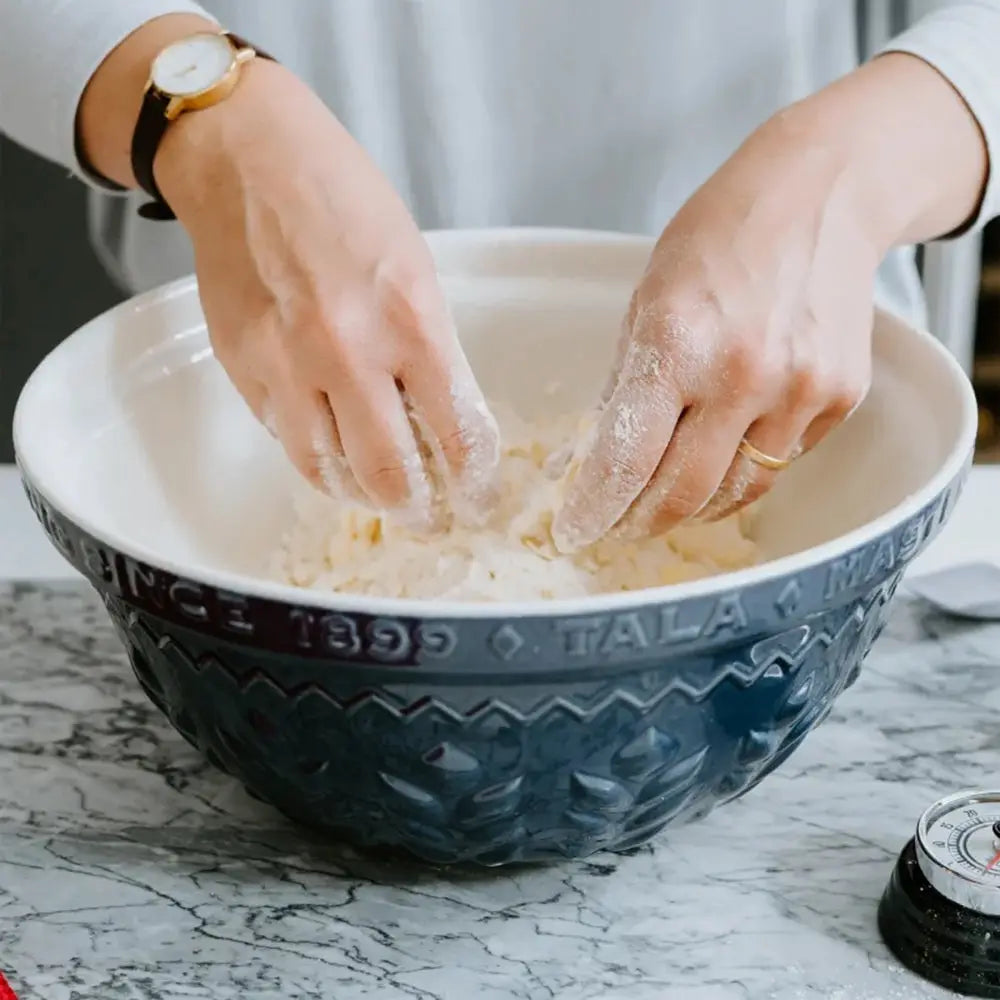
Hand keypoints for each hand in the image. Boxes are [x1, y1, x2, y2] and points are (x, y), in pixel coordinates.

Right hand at [156, 60, 498, 527]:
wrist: (248, 160)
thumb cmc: (344, 201)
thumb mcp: (416, 270)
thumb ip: (428, 350)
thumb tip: (439, 422)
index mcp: (410, 321)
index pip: (456, 433)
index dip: (472, 480)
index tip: (476, 496)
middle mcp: (347, 353)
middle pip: (388, 472)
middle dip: (416, 508)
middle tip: (427, 516)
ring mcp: (287, 365)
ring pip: (326, 471)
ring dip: (360, 493)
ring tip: (378, 494)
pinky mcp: (242, 368)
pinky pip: (284, 437)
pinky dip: (313, 452)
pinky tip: (331, 447)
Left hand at [552, 113, 877, 551]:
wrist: (823, 195)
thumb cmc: (720, 239)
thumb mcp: (648, 301)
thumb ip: (626, 387)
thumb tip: (594, 462)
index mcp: (678, 343)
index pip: (625, 460)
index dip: (594, 509)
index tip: (575, 531)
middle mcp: (744, 375)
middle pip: (684, 494)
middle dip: (642, 523)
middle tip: (619, 529)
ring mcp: (800, 390)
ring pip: (738, 490)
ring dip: (696, 506)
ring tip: (669, 500)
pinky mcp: (841, 398)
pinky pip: (782, 460)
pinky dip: (747, 466)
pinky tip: (730, 444)